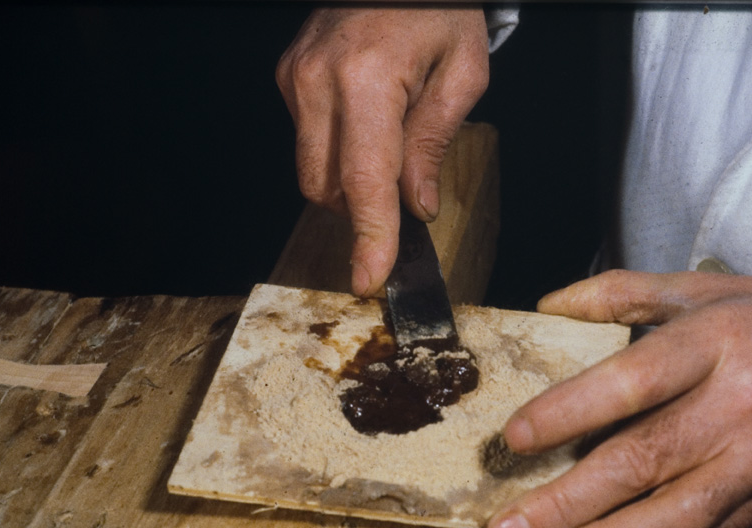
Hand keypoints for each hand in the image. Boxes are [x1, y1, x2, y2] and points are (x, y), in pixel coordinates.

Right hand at [276, 6, 489, 295]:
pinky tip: (365, 125)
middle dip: (362, 210)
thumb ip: (433, 143)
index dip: (370, 236)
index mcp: (367, 77)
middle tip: (402, 199)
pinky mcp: (289, 78)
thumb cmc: (437, 8)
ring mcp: (297, 78)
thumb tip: (416, 204)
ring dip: (349, 183)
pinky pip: (307, 142)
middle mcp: (319, 79)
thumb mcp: (462, 71)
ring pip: (311, 172)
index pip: (365, 179)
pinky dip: (337, 153)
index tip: (369, 277)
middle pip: (327, 186)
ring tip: (387, 147)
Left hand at [486, 270, 751, 527]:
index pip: (633, 382)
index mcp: (714, 345)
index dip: (571, 411)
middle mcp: (736, 408)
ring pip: (673, 516)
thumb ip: (620, 294)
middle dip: (568, 502)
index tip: (517, 438)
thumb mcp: (702, 290)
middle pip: (643, 460)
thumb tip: (547, 307)